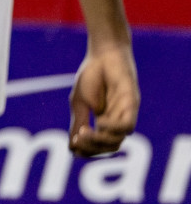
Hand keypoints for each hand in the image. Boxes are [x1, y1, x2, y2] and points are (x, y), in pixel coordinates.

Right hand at [69, 42, 138, 156]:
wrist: (103, 54)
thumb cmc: (91, 75)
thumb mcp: (79, 103)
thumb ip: (78, 123)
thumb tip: (72, 147)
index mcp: (105, 122)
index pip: (100, 145)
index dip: (87, 150)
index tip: (73, 146)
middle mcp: (117, 121)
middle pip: (109, 146)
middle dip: (92, 147)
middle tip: (77, 140)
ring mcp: (125, 114)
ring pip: (118, 140)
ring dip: (99, 140)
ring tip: (84, 132)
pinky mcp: (131, 105)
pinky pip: (127, 126)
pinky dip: (113, 129)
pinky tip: (99, 122)